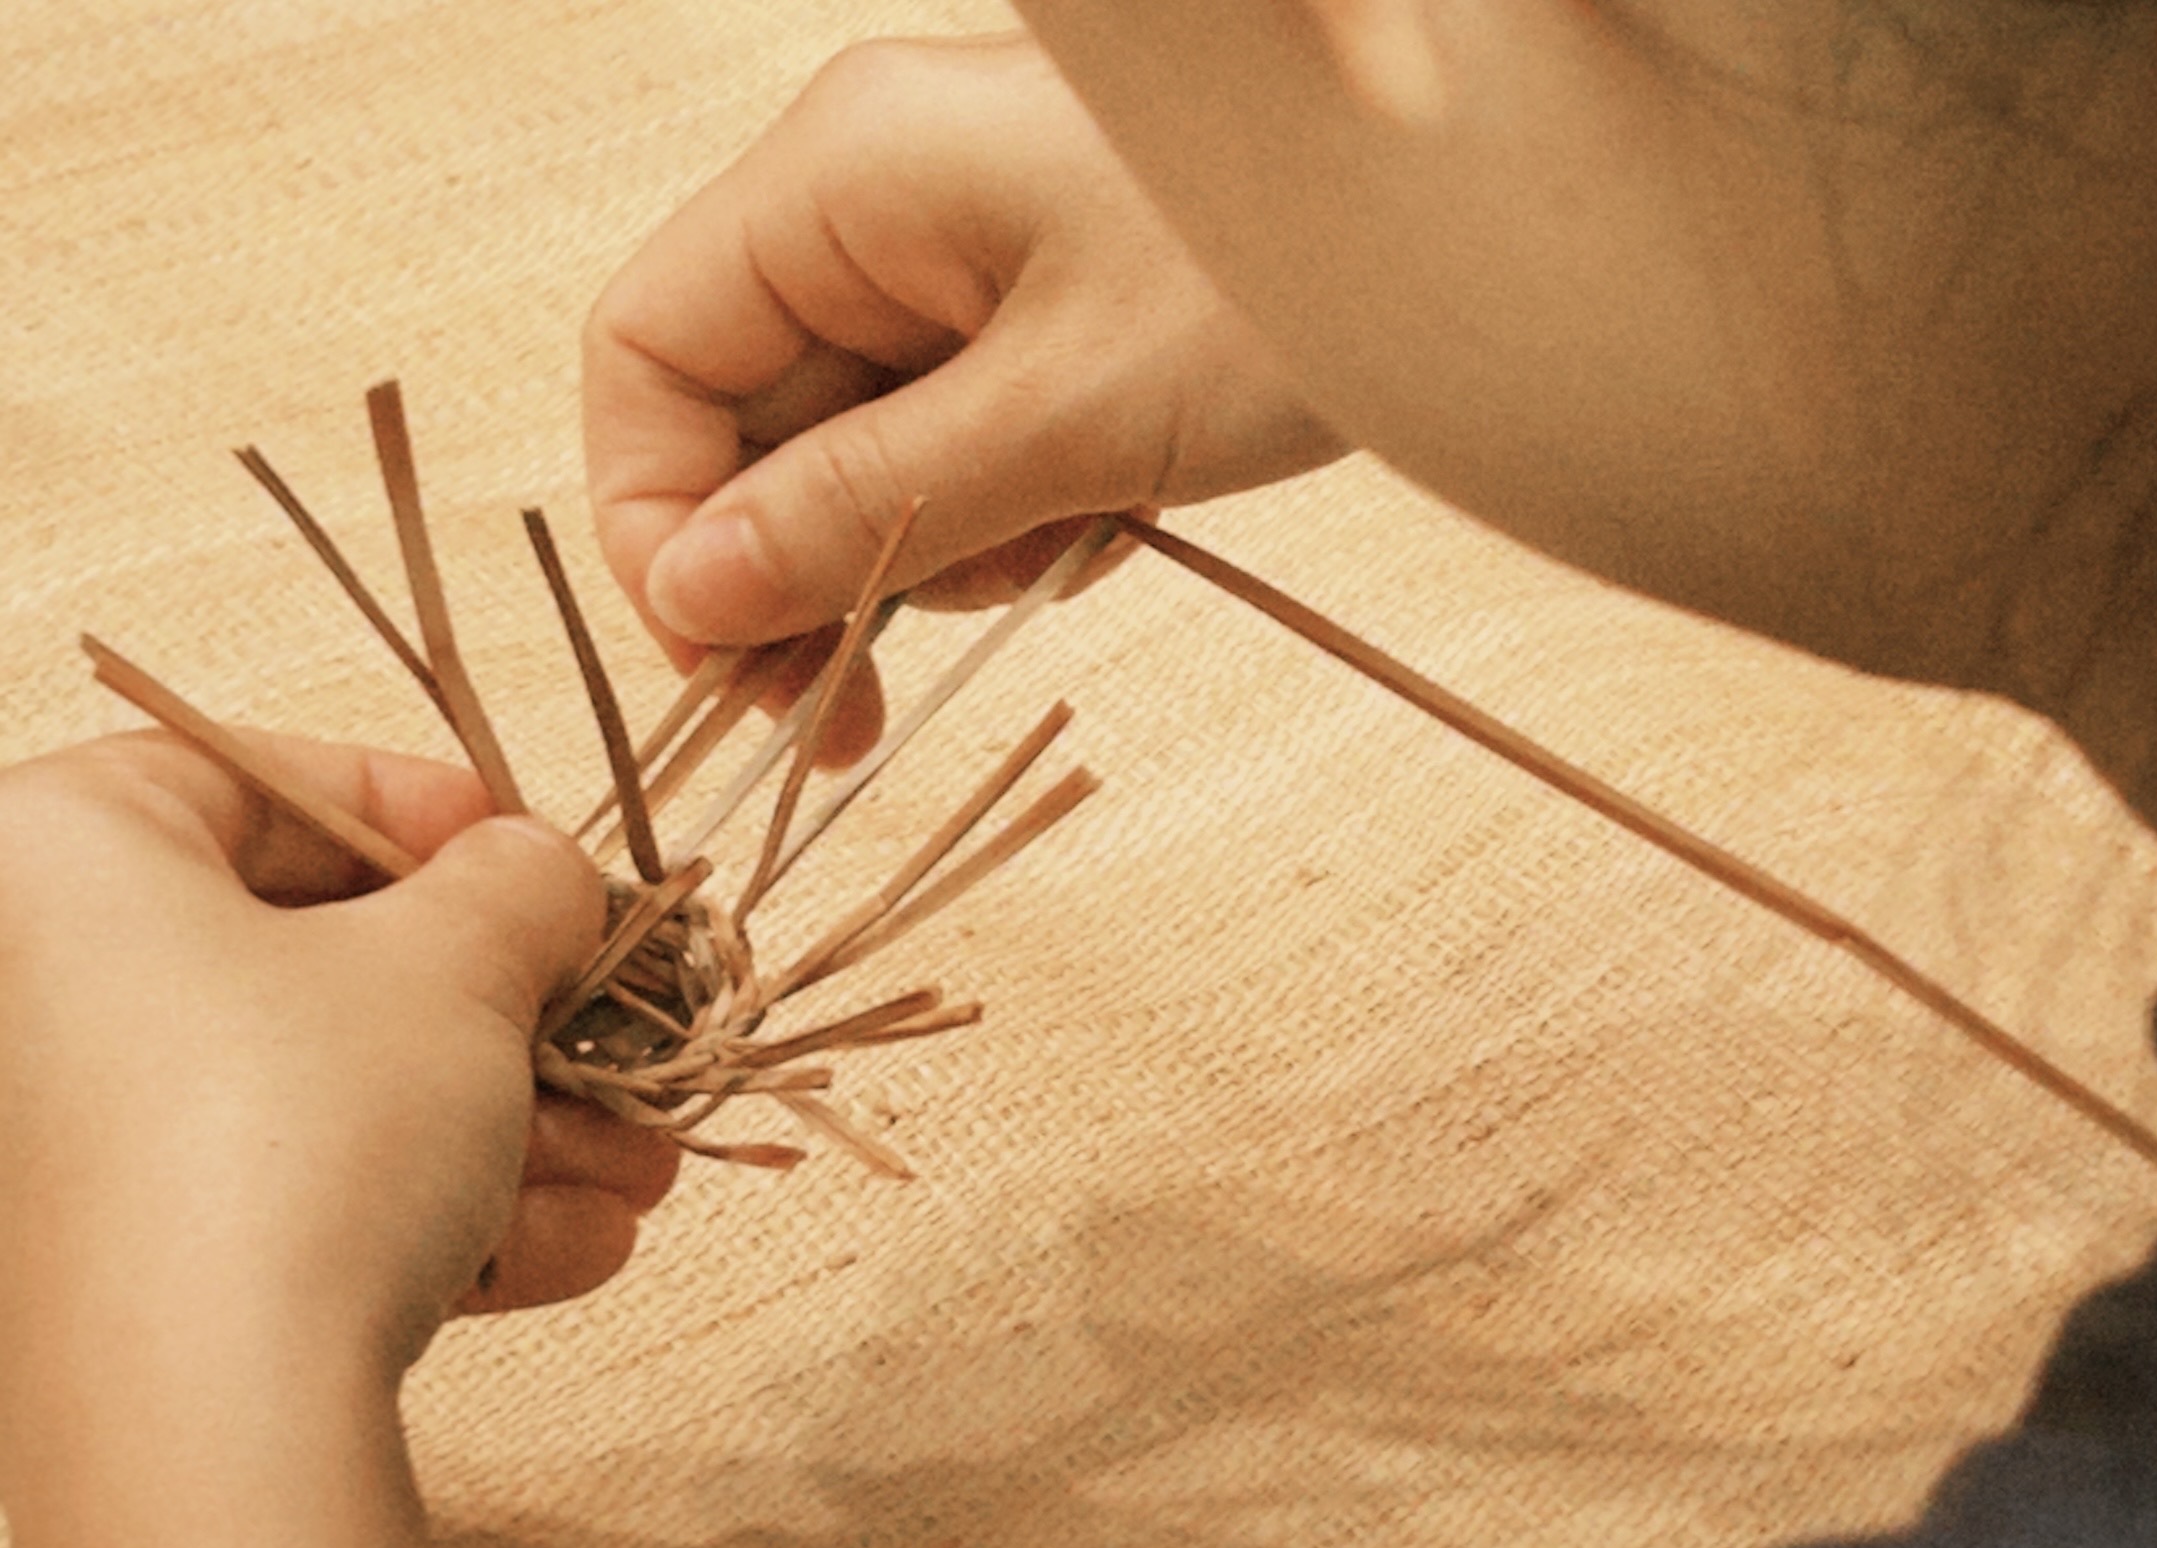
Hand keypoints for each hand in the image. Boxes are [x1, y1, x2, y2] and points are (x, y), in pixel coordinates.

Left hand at [0, 731, 678, 1403]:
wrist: (204, 1434)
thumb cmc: (305, 1131)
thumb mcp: (457, 967)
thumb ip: (515, 885)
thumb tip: (536, 871)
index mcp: (61, 860)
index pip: (256, 777)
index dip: (425, 808)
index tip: (539, 862)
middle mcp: (33, 998)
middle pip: (315, 960)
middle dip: (510, 1013)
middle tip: (625, 1038)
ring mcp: (66, 1151)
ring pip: (330, 1095)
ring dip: (513, 1126)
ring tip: (641, 1173)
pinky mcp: (116, 1276)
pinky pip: (295, 1202)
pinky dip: (439, 1215)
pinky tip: (572, 1247)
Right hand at [583, 32, 1345, 749]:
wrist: (1473, 240)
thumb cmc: (1284, 284)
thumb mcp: (1060, 419)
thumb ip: (862, 508)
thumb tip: (689, 598)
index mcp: (843, 177)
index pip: (646, 353)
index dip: (655, 520)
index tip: (725, 659)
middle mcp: (874, 205)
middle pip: (746, 420)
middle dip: (798, 573)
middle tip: (850, 725)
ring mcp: (956, 259)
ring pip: (852, 453)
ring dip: (922, 552)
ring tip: (1054, 555)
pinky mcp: (1031, 316)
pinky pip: (952, 447)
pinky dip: (1003, 516)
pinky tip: (1097, 522)